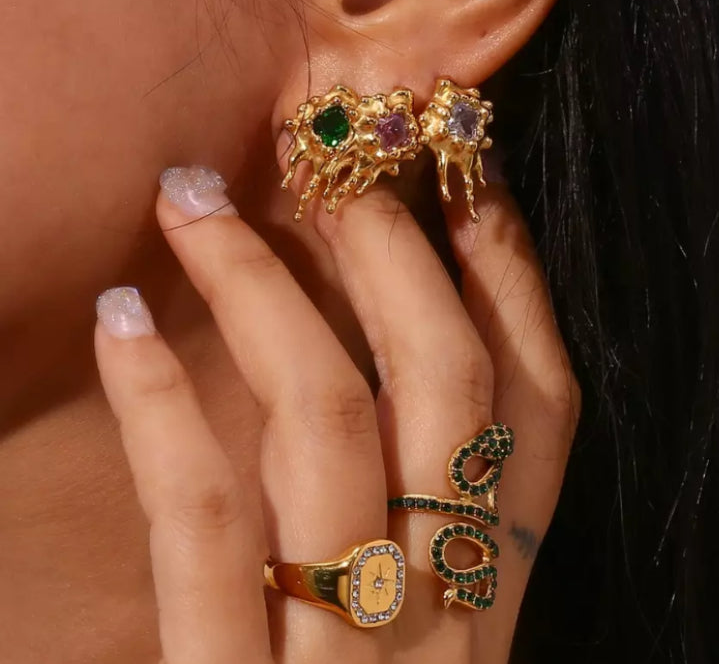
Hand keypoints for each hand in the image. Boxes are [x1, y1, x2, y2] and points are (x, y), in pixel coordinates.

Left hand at [94, 157, 578, 663]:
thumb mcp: (426, 624)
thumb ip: (426, 507)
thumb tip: (393, 330)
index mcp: (500, 596)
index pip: (546, 405)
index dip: (511, 275)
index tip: (458, 174)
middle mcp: (446, 618)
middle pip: (450, 386)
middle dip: (393, 248)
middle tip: (323, 158)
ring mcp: (346, 658)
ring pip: (326, 424)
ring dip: (260, 287)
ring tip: (194, 197)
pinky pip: (204, 523)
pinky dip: (161, 404)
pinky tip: (119, 319)